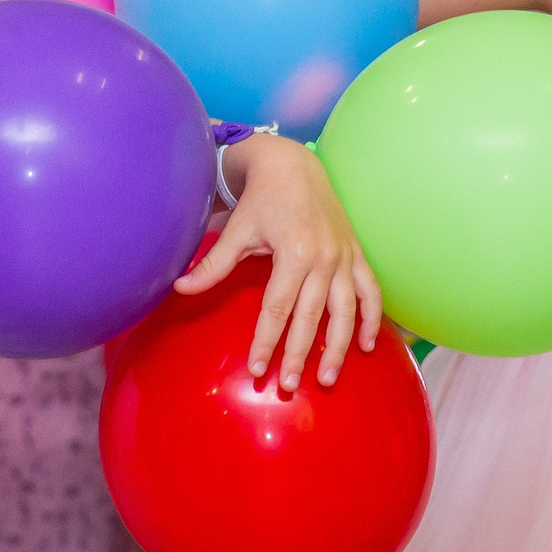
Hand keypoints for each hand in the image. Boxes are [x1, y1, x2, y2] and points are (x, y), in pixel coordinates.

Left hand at [176, 134, 381, 390]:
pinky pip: (371, 292)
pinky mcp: (356, 254)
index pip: (278, 308)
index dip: (266, 341)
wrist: (293, 165)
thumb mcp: (236, 230)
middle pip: (312, 317)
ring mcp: (345, 257)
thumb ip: (213, 265)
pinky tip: (365, 347)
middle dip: (299, 355)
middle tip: (285, 386)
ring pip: (347, 312)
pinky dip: (371, 319)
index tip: (256, 369)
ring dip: (339, 348)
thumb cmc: (261, 198)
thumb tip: (180, 289)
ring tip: (327, 378)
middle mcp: (325, 258)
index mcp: (294, 252)